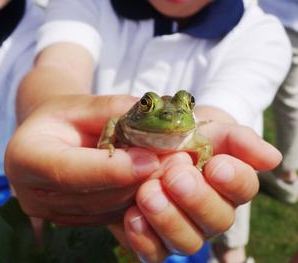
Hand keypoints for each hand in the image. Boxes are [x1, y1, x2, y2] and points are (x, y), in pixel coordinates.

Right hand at [5, 94, 161, 224]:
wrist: (49, 136)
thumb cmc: (63, 116)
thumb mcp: (80, 103)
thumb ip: (112, 110)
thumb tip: (155, 119)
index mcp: (25, 157)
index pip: (68, 171)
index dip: (111, 169)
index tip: (152, 160)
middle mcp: (33, 193)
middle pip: (93, 196)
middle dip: (138, 181)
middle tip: (177, 162)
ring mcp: (52, 212)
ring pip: (106, 210)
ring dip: (142, 191)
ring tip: (172, 168)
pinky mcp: (71, 220)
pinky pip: (109, 215)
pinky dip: (135, 200)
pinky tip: (156, 181)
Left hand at [119, 121, 280, 261]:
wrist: (141, 143)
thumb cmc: (177, 136)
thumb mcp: (202, 128)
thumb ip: (236, 139)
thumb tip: (271, 158)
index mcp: (224, 180)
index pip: (244, 186)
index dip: (234, 180)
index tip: (215, 166)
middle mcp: (207, 210)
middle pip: (219, 219)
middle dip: (198, 199)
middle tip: (174, 177)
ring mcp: (182, 228)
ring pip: (189, 242)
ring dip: (169, 218)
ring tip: (147, 193)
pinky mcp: (153, 240)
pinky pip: (154, 253)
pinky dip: (143, 237)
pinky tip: (132, 215)